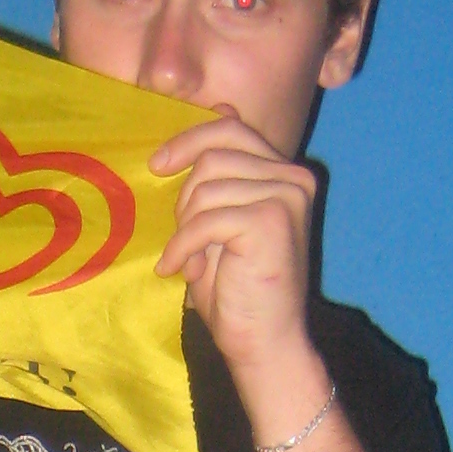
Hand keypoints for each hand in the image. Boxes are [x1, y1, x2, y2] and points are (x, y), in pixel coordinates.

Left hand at [150, 117, 327, 417]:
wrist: (265, 344)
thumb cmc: (239, 292)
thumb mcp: (222, 221)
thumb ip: (222, 174)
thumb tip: (221, 106)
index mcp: (286, 174)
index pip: (231, 130)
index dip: (190, 140)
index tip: (158, 165)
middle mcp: (294, 179)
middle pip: (214, 155)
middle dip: (186, 198)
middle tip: (184, 241)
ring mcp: (286, 196)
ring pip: (206, 187)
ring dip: (187, 229)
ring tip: (193, 262)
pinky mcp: (271, 220)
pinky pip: (206, 219)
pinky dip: (185, 247)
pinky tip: (184, 271)